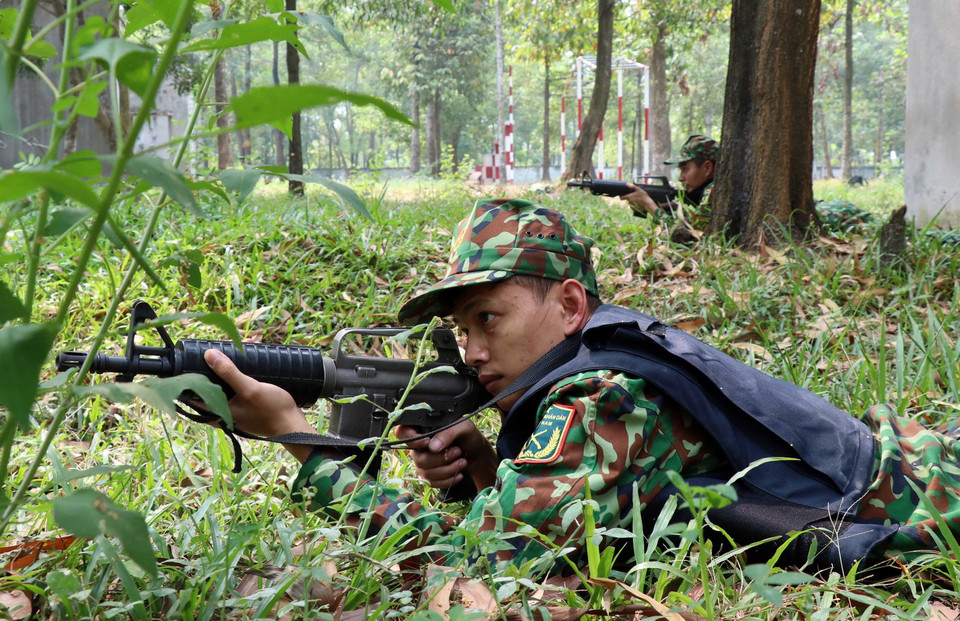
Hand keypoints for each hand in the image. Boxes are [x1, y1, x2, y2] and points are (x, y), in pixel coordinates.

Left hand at [204, 349, 319, 463]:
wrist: (293, 425)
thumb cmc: (272, 410)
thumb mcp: (250, 388)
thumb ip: (229, 373)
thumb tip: (209, 354)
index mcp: (215, 412)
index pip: (193, 392)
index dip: (192, 373)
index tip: (197, 356)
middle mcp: (220, 412)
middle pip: (209, 385)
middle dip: (215, 364)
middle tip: (221, 347)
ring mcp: (232, 409)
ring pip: (223, 384)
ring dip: (228, 367)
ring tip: (238, 348)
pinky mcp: (243, 405)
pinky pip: (235, 386)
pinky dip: (238, 373)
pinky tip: (247, 360)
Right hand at [394, 419, 497, 490]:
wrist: (479, 454)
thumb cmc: (469, 436)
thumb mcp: (463, 427)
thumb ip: (448, 432)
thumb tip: (432, 447)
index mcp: (423, 429)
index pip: (402, 432)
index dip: (411, 439)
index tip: (427, 443)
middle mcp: (419, 446)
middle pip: (418, 458)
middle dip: (441, 458)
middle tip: (458, 451)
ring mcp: (423, 462)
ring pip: (425, 473)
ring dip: (447, 470)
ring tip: (463, 462)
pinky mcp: (430, 476)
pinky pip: (432, 483)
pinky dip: (448, 480)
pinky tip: (459, 474)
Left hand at [620, 184, 658, 214]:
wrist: (648, 204)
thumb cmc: (643, 196)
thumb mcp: (639, 189)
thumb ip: (632, 186)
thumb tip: (626, 184)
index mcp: (629, 197)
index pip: (621, 198)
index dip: (621, 196)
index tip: (622, 194)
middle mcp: (629, 202)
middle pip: (627, 199)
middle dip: (630, 197)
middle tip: (635, 195)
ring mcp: (631, 206)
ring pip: (630, 203)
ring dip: (633, 201)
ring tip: (638, 199)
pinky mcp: (634, 209)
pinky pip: (633, 206)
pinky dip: (635, 204)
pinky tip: (639, 203)